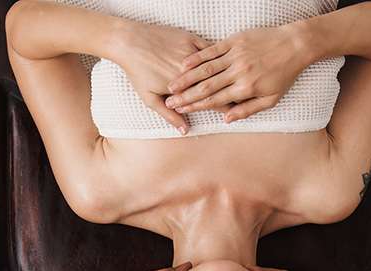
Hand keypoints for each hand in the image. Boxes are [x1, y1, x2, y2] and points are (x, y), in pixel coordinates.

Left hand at [113, 22, 232, 133]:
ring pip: (217, 66)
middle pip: (218, 84)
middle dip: (231, 91)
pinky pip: (209, 49)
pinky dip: (217, 56)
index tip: (234, 111)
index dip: (226, 107)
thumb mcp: (150, 98)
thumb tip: (185, 131)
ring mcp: (192, 53)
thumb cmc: (138, 72)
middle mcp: (190, 71)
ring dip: (228, 74)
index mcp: (183, 88)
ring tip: (236, 80)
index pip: (212, 100)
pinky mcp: (191, 39)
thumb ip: (169, 116)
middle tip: (240, 95)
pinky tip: (223, 61)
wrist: (130, 42)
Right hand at [164, 24, 309, 121]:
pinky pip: (212, 50)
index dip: (195, 106)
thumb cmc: (284, 74)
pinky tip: (184, 64)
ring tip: (171, 86)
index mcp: (246, 89)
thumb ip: (247, 110)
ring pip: (206, 69)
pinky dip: (198, 58)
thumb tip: (226, 120)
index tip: (181, 110)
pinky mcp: (235, 41)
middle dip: (186, 95)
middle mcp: (238, 73)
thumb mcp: (271, 99)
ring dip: (186, 78)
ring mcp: (236, 55)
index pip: (215, 100)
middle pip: (206, 86)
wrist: (295, 45)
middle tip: (170, 101)